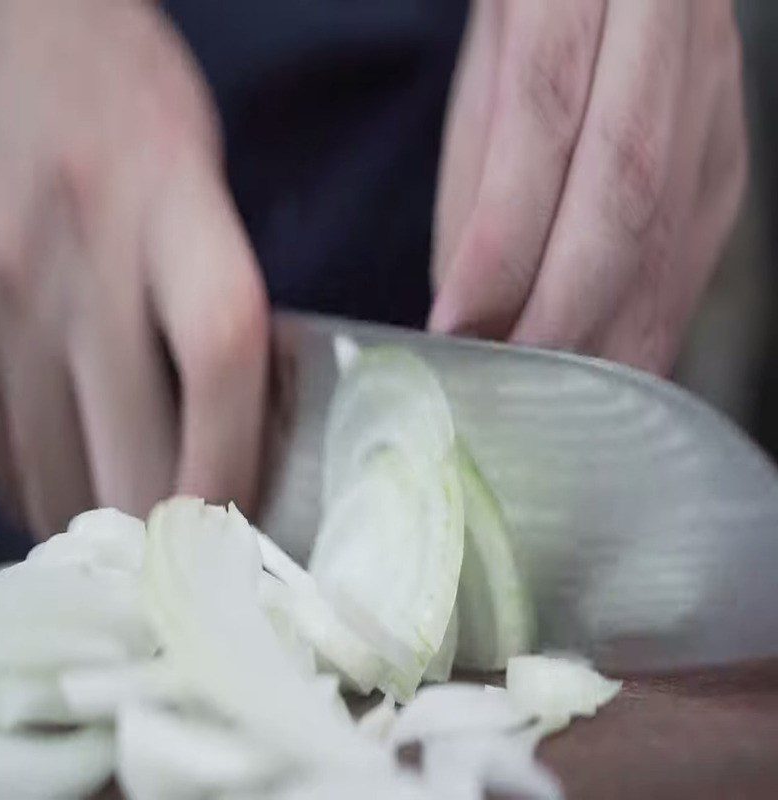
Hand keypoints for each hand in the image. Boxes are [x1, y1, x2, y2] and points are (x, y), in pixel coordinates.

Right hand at [0, 0, 267, 537]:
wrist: (10, 35)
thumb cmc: (130, 110)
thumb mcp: (204, 187)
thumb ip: (219, 301)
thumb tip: (235, 425)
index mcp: (171, 208)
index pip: (221, 361)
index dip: (236, 462)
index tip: (241, 519)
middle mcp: (77, 255)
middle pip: (132, 449)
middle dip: (166, 528)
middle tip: (190, 547)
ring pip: (49, 469)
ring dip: (96, 516)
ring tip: (130, 520)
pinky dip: (32, 479)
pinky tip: (65, 470)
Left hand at [430, 0, 746, 373]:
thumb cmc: (534, 18)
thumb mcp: (482, 70)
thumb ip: (478, 183)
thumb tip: (466, 310)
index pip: (543, 120)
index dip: (501, 240)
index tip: (454, 326)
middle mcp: (670, 37)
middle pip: (622, 197)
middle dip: (558, 313)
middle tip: (502, 387)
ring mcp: (713, 104)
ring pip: (666, 239)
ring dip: (605, 341)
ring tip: (546, 407)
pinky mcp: (729, 162)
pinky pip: (690, 263)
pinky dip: (642, 334)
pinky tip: (604, 382)